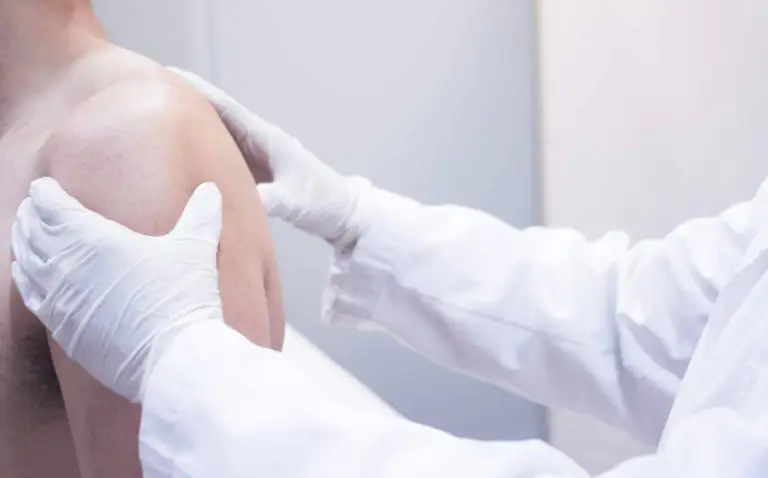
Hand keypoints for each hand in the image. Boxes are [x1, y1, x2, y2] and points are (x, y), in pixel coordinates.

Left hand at [11, 178, 224, 402]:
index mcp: (94, 238)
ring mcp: (59, 298)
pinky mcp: (60, 327)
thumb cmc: (181, 297)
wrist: (171, 356)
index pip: (51, 206)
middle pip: (32, 230)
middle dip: (30, 214)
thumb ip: (201, 214)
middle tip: (33, 205)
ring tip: (25, 232)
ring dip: (22, 242)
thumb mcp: (196, 248)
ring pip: (25, 261)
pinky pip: (29, 295)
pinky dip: (23, 277)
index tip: (46, 187)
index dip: (45, 192)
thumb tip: (210, 189)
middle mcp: (66, 265)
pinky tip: (25, 272)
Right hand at [169, 67, 370, 249]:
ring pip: (216, 135)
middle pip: (215, 116)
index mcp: (266, 138)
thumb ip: (267, 199)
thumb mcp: (294, 202)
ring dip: (190, 127)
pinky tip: (181, 156)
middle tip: (148, 94)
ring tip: (154, 121)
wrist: (342, 213)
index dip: (197, 91)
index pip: (225, 108)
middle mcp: (258, 141)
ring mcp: (255, 156)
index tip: (168, 76)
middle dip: (185, 103)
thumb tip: (230, 204)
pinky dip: (201, 152)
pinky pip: (221, 156)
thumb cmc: (323, 203)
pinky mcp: (254, 171)